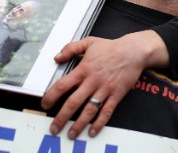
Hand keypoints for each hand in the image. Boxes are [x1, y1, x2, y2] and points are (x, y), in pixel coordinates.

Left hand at [41, 33, 162, 138]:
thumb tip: (56, 57)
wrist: (133, 52)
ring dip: (79, 124)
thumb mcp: (88, 42)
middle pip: (73, 102)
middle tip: (54, 128)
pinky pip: (106, 112)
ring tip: (71, 134)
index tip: (45, 104)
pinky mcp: (116, 95)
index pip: (63, 85)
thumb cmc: (110, 47)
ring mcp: (105, 90)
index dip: (51, 96)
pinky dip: (99, 123)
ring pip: (89, 110)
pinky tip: (92, 131)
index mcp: (83, 69)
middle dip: (62, 117)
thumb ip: (71, 48)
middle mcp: (92, 82)